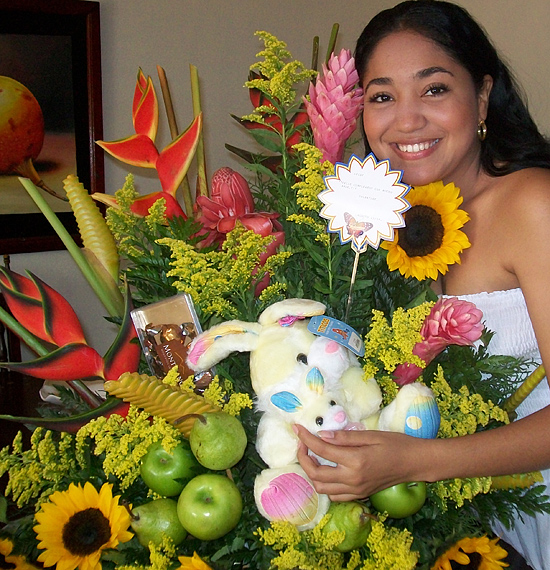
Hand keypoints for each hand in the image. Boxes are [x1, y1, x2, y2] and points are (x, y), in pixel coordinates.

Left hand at [294, 425, 423, 500]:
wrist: (415, 464)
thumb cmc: (396, 444)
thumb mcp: (370, 435)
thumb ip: (344, 437)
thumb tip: (321, 434)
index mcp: (355, 461)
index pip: (321, 449)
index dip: (305, 438)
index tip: (297, 428)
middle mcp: (352, 479)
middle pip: (315, 473)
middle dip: (303, 458)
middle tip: (303, 442)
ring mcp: (356, 490)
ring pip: (322, 488)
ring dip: (311, 472)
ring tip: (311, 455)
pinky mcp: (360, 494)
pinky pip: (334, 495)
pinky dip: (324, 484)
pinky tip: (327, 469)